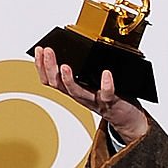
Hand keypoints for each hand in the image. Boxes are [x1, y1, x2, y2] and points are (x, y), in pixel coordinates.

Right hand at [34, 46, 148, 142]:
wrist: (128, 120)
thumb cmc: (110, 99)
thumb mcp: (91, 83)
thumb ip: (83, 71)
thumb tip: (73, 48)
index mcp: (74, 89)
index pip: (50, 80)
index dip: (41, 66)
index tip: (39, 50)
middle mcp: (80, 95)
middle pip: (57, 85)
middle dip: (49, 68)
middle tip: (47, 52)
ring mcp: (94, 100)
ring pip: (76, 92)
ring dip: (68, 80)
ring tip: (64, 66)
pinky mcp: (111, 102)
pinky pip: (107, 95)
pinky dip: (106, 85)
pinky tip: (105, 74)